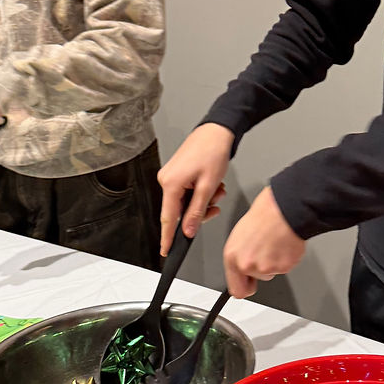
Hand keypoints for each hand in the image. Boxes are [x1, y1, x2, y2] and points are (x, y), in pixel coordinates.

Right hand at [157, 123, 233, 253]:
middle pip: (179, 210)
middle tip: (214, 206)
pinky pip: (186, 192)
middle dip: (198, 211)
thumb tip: (188, 230)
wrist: (217, 131)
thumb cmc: (213, 151)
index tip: (166, 251)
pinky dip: (200, 192)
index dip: (168, 238)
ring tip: (216, 189)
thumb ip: (197, 212)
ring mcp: (170, 176)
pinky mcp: (177, 173)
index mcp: (171, 183)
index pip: (167, 218)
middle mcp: (166, 179)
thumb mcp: (208, 186)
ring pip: (185, 201)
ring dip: (202, 200)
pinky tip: (211, 184)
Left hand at [223, 185, 304, 298]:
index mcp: (232, 257)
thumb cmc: (264, 214)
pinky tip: (282, 244)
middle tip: (265, 255)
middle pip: (256, 281)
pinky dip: (285, 258)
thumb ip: (240, 254)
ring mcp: (266, 268)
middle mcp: (247, 265)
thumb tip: (242, 263)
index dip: (244, 287)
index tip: (248, 285)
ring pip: (271, 272)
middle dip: (260, 273)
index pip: (236, 290)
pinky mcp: (284, 267)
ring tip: (273, 242)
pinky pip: (285, 267)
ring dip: (273, 261)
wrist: (284, 208)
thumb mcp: (240, 234)